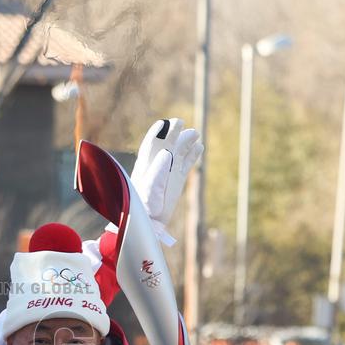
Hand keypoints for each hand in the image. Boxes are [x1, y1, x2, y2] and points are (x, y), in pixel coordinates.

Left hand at [130, 119, 202, 245]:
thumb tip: (168, 151)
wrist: (148, 221)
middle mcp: (158, 164)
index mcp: (146, 164)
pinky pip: (187, 163)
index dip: (157, 132)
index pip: (152, 143)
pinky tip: (199, 147)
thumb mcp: (150, 186)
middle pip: (167, 143)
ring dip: (186, 142)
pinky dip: (193, 154)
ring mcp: (169, 171)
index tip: (164, 123)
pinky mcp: (178, 179)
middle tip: (180, 123)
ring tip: (195, 134)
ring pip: (179, 151)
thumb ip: (158, 169)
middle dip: (173, 133)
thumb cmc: (144, 204)